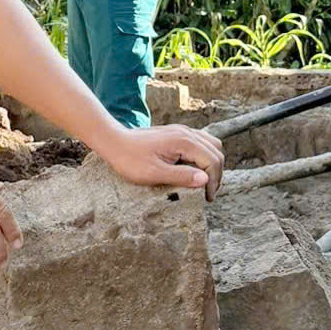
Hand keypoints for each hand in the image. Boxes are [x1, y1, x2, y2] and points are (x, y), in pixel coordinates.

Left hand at [98, 124, 224, 198]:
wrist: (113, 141)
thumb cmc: (130, 159)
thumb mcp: (154, 173)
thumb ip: (181, 176)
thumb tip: (206, 179)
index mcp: (184, 141)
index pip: (212, 160)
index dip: (214, 181)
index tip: (206, 198)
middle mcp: (186, 133)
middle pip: (216, 151)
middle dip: (217, 173)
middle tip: (208, 194)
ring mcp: (182, 131)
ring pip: (211, 144)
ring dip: (212, 164)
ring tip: (204, 183)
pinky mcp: (176, 133)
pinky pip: (200, 142)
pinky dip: (203, 156)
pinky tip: (194, 169)